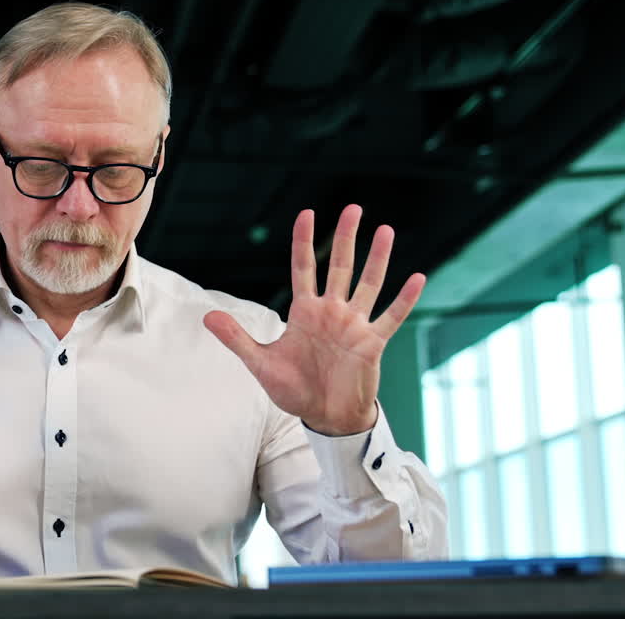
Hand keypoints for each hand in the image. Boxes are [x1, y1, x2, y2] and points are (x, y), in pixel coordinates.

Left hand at [204, 205, 424, 435]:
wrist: (324, 418)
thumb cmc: (293, 390)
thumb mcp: (261, 363)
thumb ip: (237, 339)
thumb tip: (207, 316)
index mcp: (304, 312)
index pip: (304, 268)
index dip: (305, 241)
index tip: (307, 213)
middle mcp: (331, 311)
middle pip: (340, 266)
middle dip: (346, 238)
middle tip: (353, 208)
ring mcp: (354, 325)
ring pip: (368, 284)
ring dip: (377, 258)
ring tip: (385, 230)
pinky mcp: (372, 343)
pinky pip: (391, 316)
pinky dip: (404, 299)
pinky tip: (417, 277)